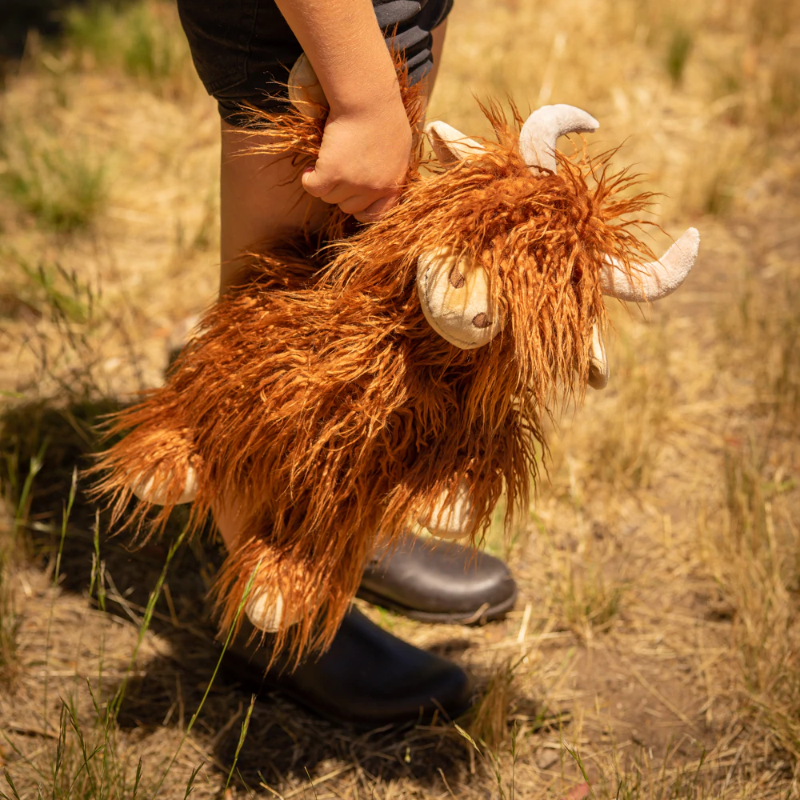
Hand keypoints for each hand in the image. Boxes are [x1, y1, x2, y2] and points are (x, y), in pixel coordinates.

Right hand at [301, 92, 411, 222]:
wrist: (368, 98)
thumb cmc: (385, 116)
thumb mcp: (399, 150)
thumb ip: (391, 172)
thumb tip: (380, 182)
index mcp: (393, 184)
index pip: (377, 215)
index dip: (362, 208)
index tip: (353, 197)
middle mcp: (374, 189)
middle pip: (348, 206)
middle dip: (341, 192)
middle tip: (337, 171)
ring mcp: (354, 183)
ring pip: (330, 197)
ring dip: (325, 183)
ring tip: (326, 162)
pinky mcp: (333, 173)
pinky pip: (313, 188)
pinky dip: (308, 180)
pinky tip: (310, 169)